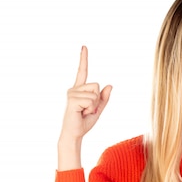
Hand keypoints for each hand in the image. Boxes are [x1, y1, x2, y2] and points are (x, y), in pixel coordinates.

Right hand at [57, 46, 111, 169]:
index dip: (83, 59)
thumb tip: (110, 85)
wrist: (75, 134)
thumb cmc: (83, 122)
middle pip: (96, 85)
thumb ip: (104, 98)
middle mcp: (73, 89)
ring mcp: (71, 93)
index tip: (84, 47)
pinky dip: (91, 109)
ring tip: (84, 113)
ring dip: (94, 106)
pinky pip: (91, 100)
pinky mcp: (72, 99)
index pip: (82, 71)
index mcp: (79, 89)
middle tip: (88, 111)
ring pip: (95, 93)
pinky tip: (81, 113)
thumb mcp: (98, 109)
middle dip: (97, 100)